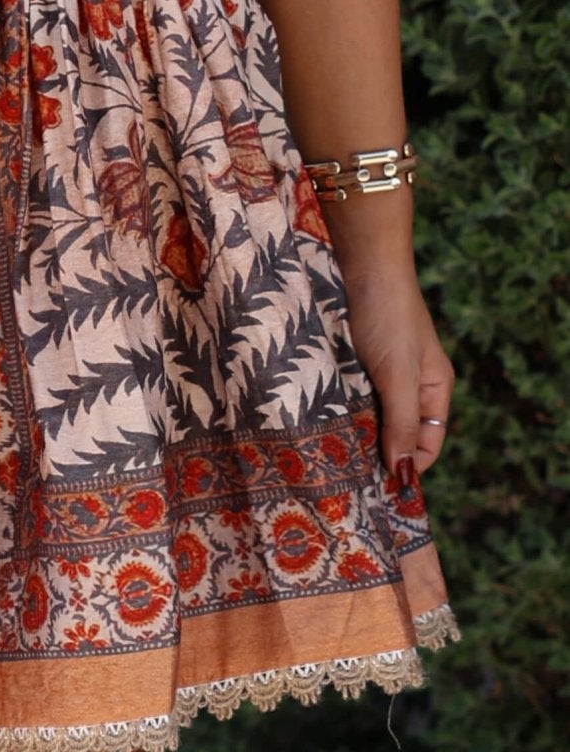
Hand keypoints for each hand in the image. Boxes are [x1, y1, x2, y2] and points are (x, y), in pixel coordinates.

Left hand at [336, 259, 453, 485]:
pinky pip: (348, 394)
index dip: (408, 467)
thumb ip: (402, 422)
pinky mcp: (352, 358)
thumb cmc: (389, 316)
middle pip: (397, 432)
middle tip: (347, 478)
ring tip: (330, 455)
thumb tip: (404, 475)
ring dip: (354, 432)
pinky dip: (337, 409)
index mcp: (434, 389)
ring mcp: (379, 370)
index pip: (427, 443)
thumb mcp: (399, 375)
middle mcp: (409, 383)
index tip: (379, 490)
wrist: (362, 262)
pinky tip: (318, 422)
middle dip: (377, 454)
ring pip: (369, 415)